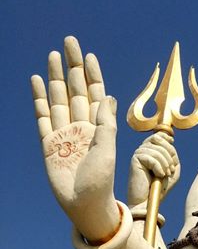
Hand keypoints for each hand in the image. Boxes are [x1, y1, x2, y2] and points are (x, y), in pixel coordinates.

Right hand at [31, 37, 119, 240]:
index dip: (92, 75)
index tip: (89, 55)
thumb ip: (106, 124)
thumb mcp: (107, 151)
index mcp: (99, 129)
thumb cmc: (101, 182)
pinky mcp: (49, 144)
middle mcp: (81, 128)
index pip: (96, 95)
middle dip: (73, 67)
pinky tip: (37, 81)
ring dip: (56, 77)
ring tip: (54, 56)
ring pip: (59, 99)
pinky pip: (43, 116)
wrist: (85, 206)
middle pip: (76, 90)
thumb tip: (109, 97)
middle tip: (69, 42)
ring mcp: (64, 134)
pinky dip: (39, 99)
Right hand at [127, 131, 179, 210]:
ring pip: (157, 150)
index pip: (160, 135)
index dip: (169, 141)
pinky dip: (158, 167)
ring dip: (165, 164)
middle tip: (170, 171)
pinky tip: (158, 176)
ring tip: (165, 175)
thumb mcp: (172, 170)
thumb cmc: (160, 187)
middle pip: (160, 140)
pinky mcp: (135, 159)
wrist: (148, 201)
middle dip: (169, 155)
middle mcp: (143, 149)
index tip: (173, 155)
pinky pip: (151, 158)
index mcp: (152, 149)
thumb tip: (170, 141)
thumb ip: (173, 156)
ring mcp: (138, 153)